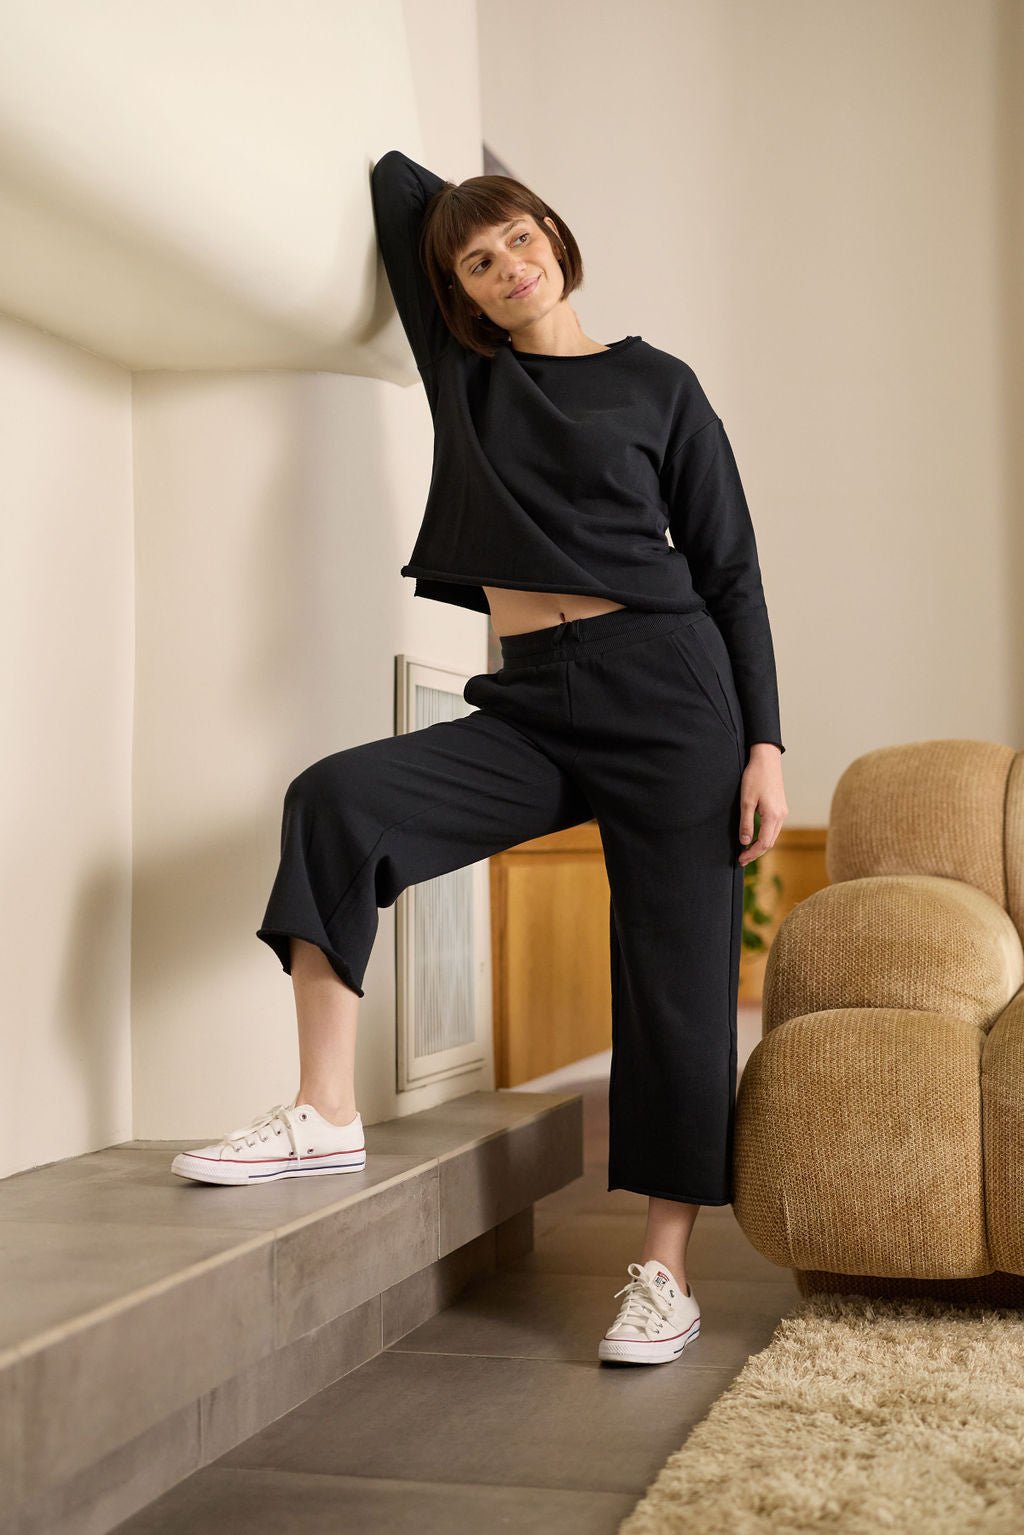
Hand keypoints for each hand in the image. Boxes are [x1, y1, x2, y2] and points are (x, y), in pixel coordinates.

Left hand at [737, 743, 787, 865]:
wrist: (766, 759)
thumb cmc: (755, 777)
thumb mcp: (746, 801)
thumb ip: (746, 823)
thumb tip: (745, 842)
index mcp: (773, 816)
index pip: (764, 843)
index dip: (752, 854)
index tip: (741, 859)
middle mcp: (781, 816)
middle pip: (770, 842)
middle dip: (756, 852)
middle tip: (741, 859)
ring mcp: (782, 812)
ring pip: (773, 835)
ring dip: (761, 845)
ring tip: (746, 850)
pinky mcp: (780, 807)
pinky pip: (774, 827)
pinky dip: (765, 835)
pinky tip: (755, 836)